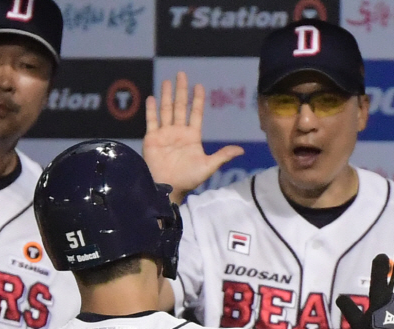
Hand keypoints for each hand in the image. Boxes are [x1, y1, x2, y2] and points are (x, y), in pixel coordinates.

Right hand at [143, 71, 243, 203]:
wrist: (168, 188)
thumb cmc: (188, 179)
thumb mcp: (208, 166)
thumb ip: (222, 155)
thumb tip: (241, 151)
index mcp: (192, 137)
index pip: (196, 113)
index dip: (197, 100)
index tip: (198, 86)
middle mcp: (178, 132)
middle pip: (180, 107)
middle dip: (181, 91)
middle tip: (182, 74)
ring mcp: (165, 135)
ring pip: (166, 110)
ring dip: (167, 96)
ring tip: (168, 81)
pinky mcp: (152, 139)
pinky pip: (152, 121)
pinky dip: (151, 110)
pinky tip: (152, 97)